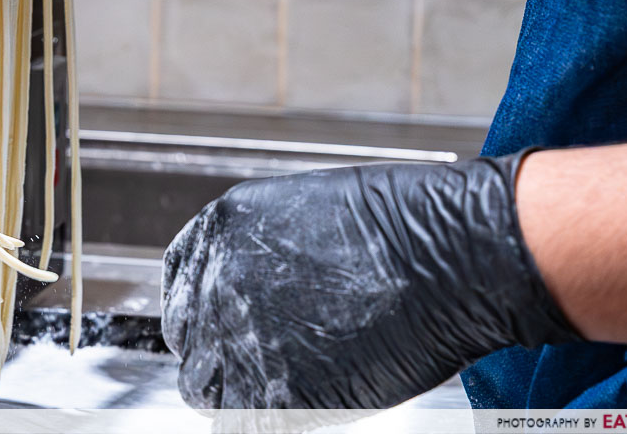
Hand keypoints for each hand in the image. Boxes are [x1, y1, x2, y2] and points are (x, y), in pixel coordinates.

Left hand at [161, 153, 579, 410]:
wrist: (448, 254)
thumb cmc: (405, 227)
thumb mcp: (308, 214)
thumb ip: (268, 253)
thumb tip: (266, 288)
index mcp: (221, 229)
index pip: (178, 283)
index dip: (198, 309)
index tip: (215, 324)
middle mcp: (216, 281)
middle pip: (186, 336)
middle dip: (214, 352)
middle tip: (250, 365)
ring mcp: (239, 336)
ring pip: (203, 387)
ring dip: (230, 393)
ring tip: (272, 390)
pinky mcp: (273, 388)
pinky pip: (241, 419)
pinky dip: (262, 418)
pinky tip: (295, 407)